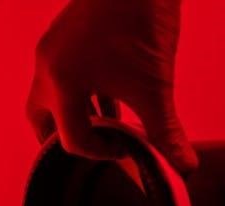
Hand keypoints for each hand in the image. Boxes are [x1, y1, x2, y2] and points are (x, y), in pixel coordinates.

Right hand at [26, 0, 197, 172]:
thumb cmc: (141, 21)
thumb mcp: (154, 87)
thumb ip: (166, 132)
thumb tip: (183, 166)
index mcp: (61, 82)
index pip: (70, 138)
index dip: (100, 153)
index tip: (125, 151)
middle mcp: (49, 66)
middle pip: (41, 119)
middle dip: (64, 141)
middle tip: (93, 153)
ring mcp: (55, 49)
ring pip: (53, 96)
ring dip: (77, 117)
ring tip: (107, 131)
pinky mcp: (69, 37)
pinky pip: (67, 76)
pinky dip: (85, 95)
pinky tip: (113, 103)